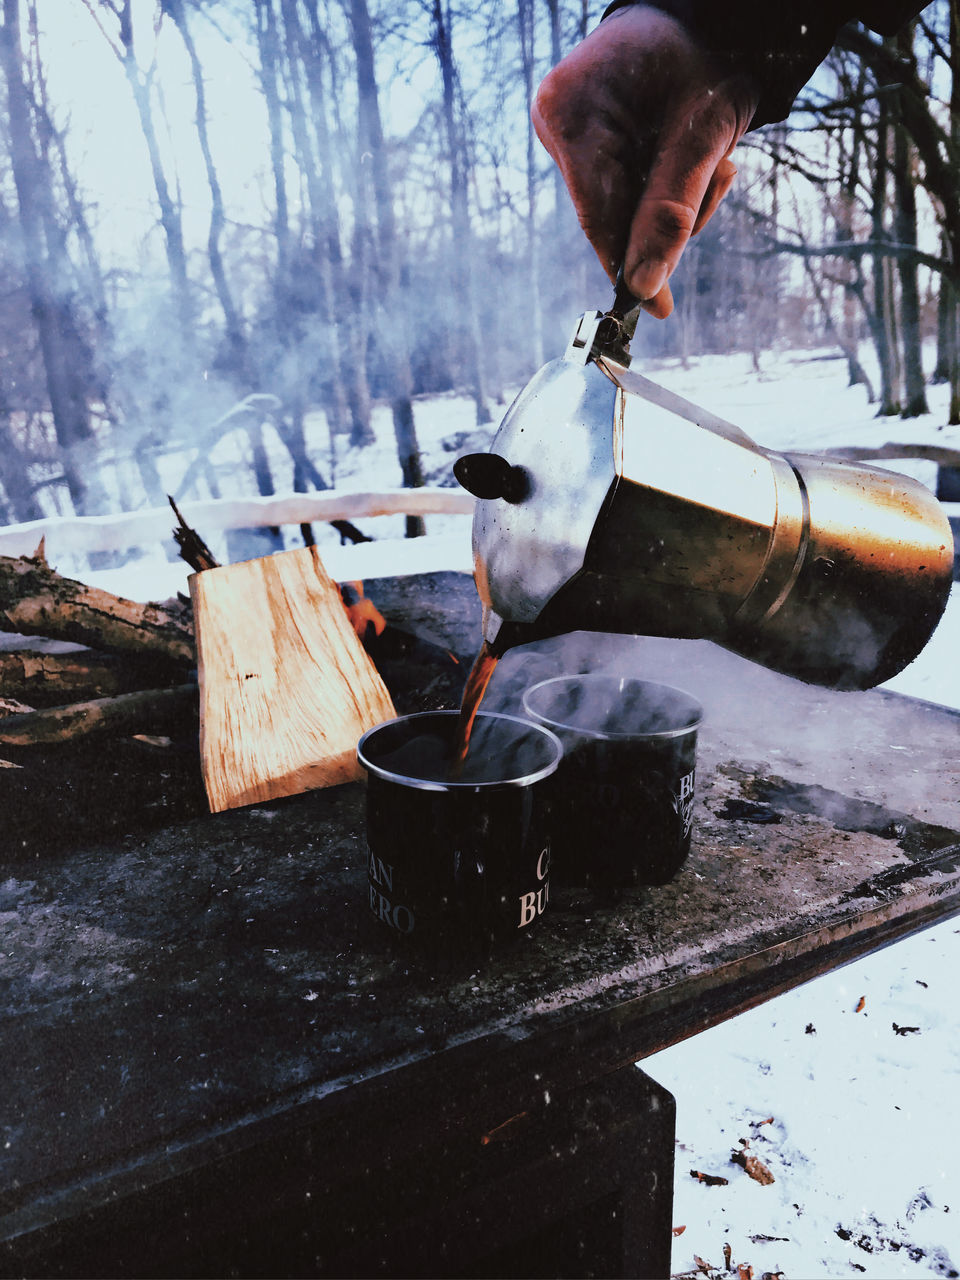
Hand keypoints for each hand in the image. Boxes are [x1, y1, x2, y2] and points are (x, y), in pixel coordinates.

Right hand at [533, 5, 758, 317]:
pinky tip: (681, 154)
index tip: (656, 309)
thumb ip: (673, 211)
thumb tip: (646, 288)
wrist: (702, 18)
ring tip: (708, 156)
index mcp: (573, 112)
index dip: (629, 263)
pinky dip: (656, 186)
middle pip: (608, 213)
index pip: (598, 213)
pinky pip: (616, 188)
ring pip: (616, 206)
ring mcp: (562, 129)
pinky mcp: (578, 138)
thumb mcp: (704, 135)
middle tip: (717, 175)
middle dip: (664, 214)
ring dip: (667, 200)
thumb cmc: (706, 60)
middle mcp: (554, 120)